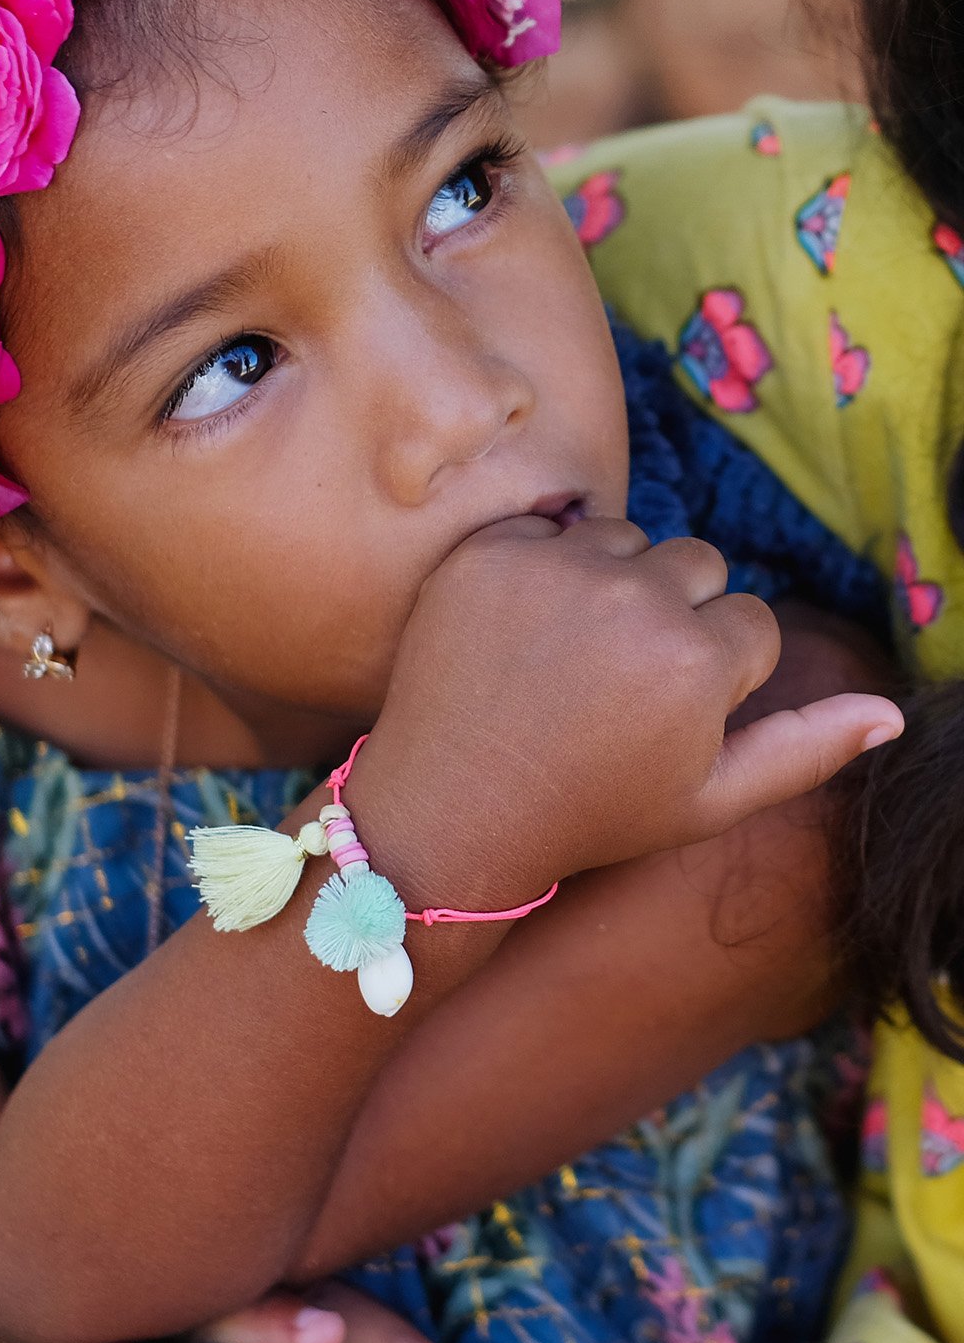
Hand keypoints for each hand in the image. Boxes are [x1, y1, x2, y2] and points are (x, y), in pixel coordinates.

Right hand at [0, 1282, 489, 1342]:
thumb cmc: (92, 1295)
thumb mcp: (175, 1306)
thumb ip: (257, 1312)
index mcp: (229, 1275)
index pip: (335, 1301)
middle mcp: (187, 1275)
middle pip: (299, 1298)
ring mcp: (118, 1298)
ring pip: (203, 1309)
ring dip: (264, 1320)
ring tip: (324, 1335)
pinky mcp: (38, 1331)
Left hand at [353, 516, 902, 906]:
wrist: (453, 807)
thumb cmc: (589, 813)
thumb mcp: (707, 800)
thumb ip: (804, 750)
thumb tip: (889, 714)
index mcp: (697, 660)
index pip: (750, 621)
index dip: (716, 672)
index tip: (664, 713)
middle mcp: (631, 599)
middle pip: (697, 563)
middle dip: (675, 611)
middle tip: (620, 680)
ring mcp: (553, 568)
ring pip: (626, 538)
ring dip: (613, 580)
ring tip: (572, 655)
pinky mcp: (488, 552)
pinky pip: (549, 529)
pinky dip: (544, 567)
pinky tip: (523, 632)